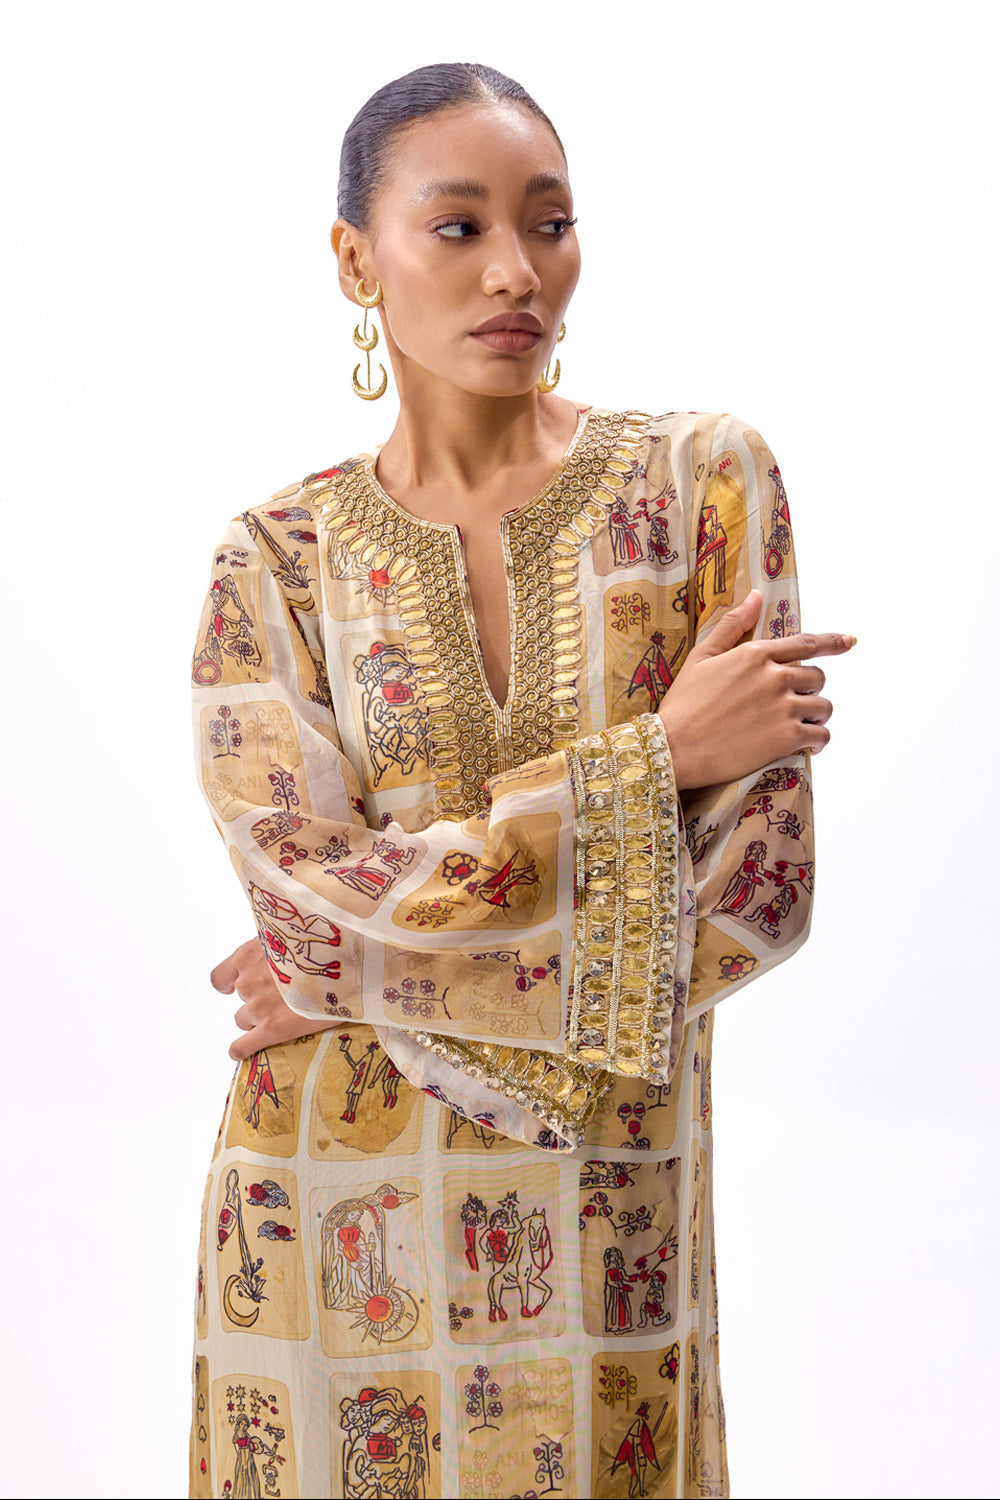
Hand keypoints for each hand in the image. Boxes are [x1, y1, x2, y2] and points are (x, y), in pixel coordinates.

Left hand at [211, 937, 339, 1060]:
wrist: (342, 965)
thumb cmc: (321, 946)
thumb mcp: (289, 934)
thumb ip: (274, 947)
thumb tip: (277, 954)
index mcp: (248, 956)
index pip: (221, 976)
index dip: (229, 983)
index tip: (234, 986)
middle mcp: (248, 982)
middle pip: (241, 999)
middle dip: (257, 998)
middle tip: (284, 995)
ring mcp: (257, 1007)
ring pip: (244, 1020)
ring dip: (258, 1019)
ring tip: (285, 1014)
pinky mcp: (271, 1029)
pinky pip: (243, 1046)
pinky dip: (240, 1049)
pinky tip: (242, 1051)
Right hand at [658, 590, 854, 790]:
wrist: (674, 747)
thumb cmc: (683, 703)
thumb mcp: (701, 656)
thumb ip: (733, 625)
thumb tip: (757, 596)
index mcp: (756, 654)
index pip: (806, 643)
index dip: (833, 642)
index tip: (849, 641)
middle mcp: (775, 677)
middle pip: (817, 677)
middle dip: (810, 689)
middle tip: (794, 703)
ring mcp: (783, 708)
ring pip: (824, 706)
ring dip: (816, 715)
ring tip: (802, 724)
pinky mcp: (787, 738)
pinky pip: (821, 735)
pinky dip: (819, 740)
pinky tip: (809, 744)